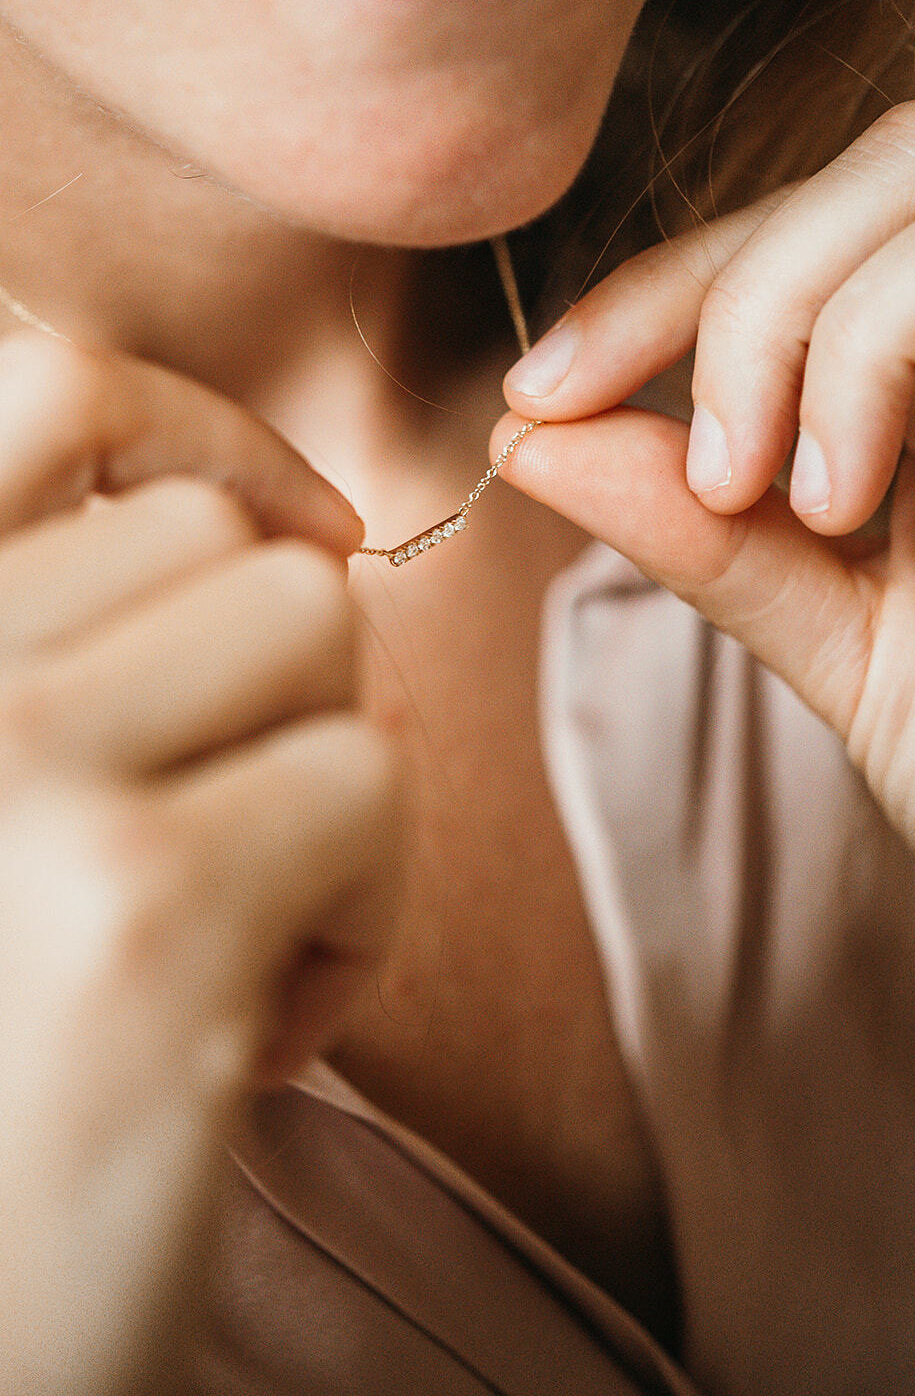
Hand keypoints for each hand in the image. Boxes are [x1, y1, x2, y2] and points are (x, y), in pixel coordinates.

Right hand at [0, 329, 399, 1395]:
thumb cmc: (5, 1038)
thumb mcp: (6, 783)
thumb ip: (94, 637)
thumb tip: (308, 537)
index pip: (60, 388)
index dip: (206, 430)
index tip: (299, 521)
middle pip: (247, 548)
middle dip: (289, 694)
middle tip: (215, 851)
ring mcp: (12, 759)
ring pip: (326, 644)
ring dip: (328, 792)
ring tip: (232, 931)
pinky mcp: (138, 898)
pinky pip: (367, 786)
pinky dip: (358, 913)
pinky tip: (250, 1028)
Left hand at [499, 99, 914, 985]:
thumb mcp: (831, 642)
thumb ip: (697, 536)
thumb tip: (526, 436)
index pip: (786, 243)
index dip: (650, 292)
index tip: (538, 394)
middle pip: (896, 163)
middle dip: (763, 298)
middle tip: (727, 471)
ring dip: (868, 341)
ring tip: (831, 507)